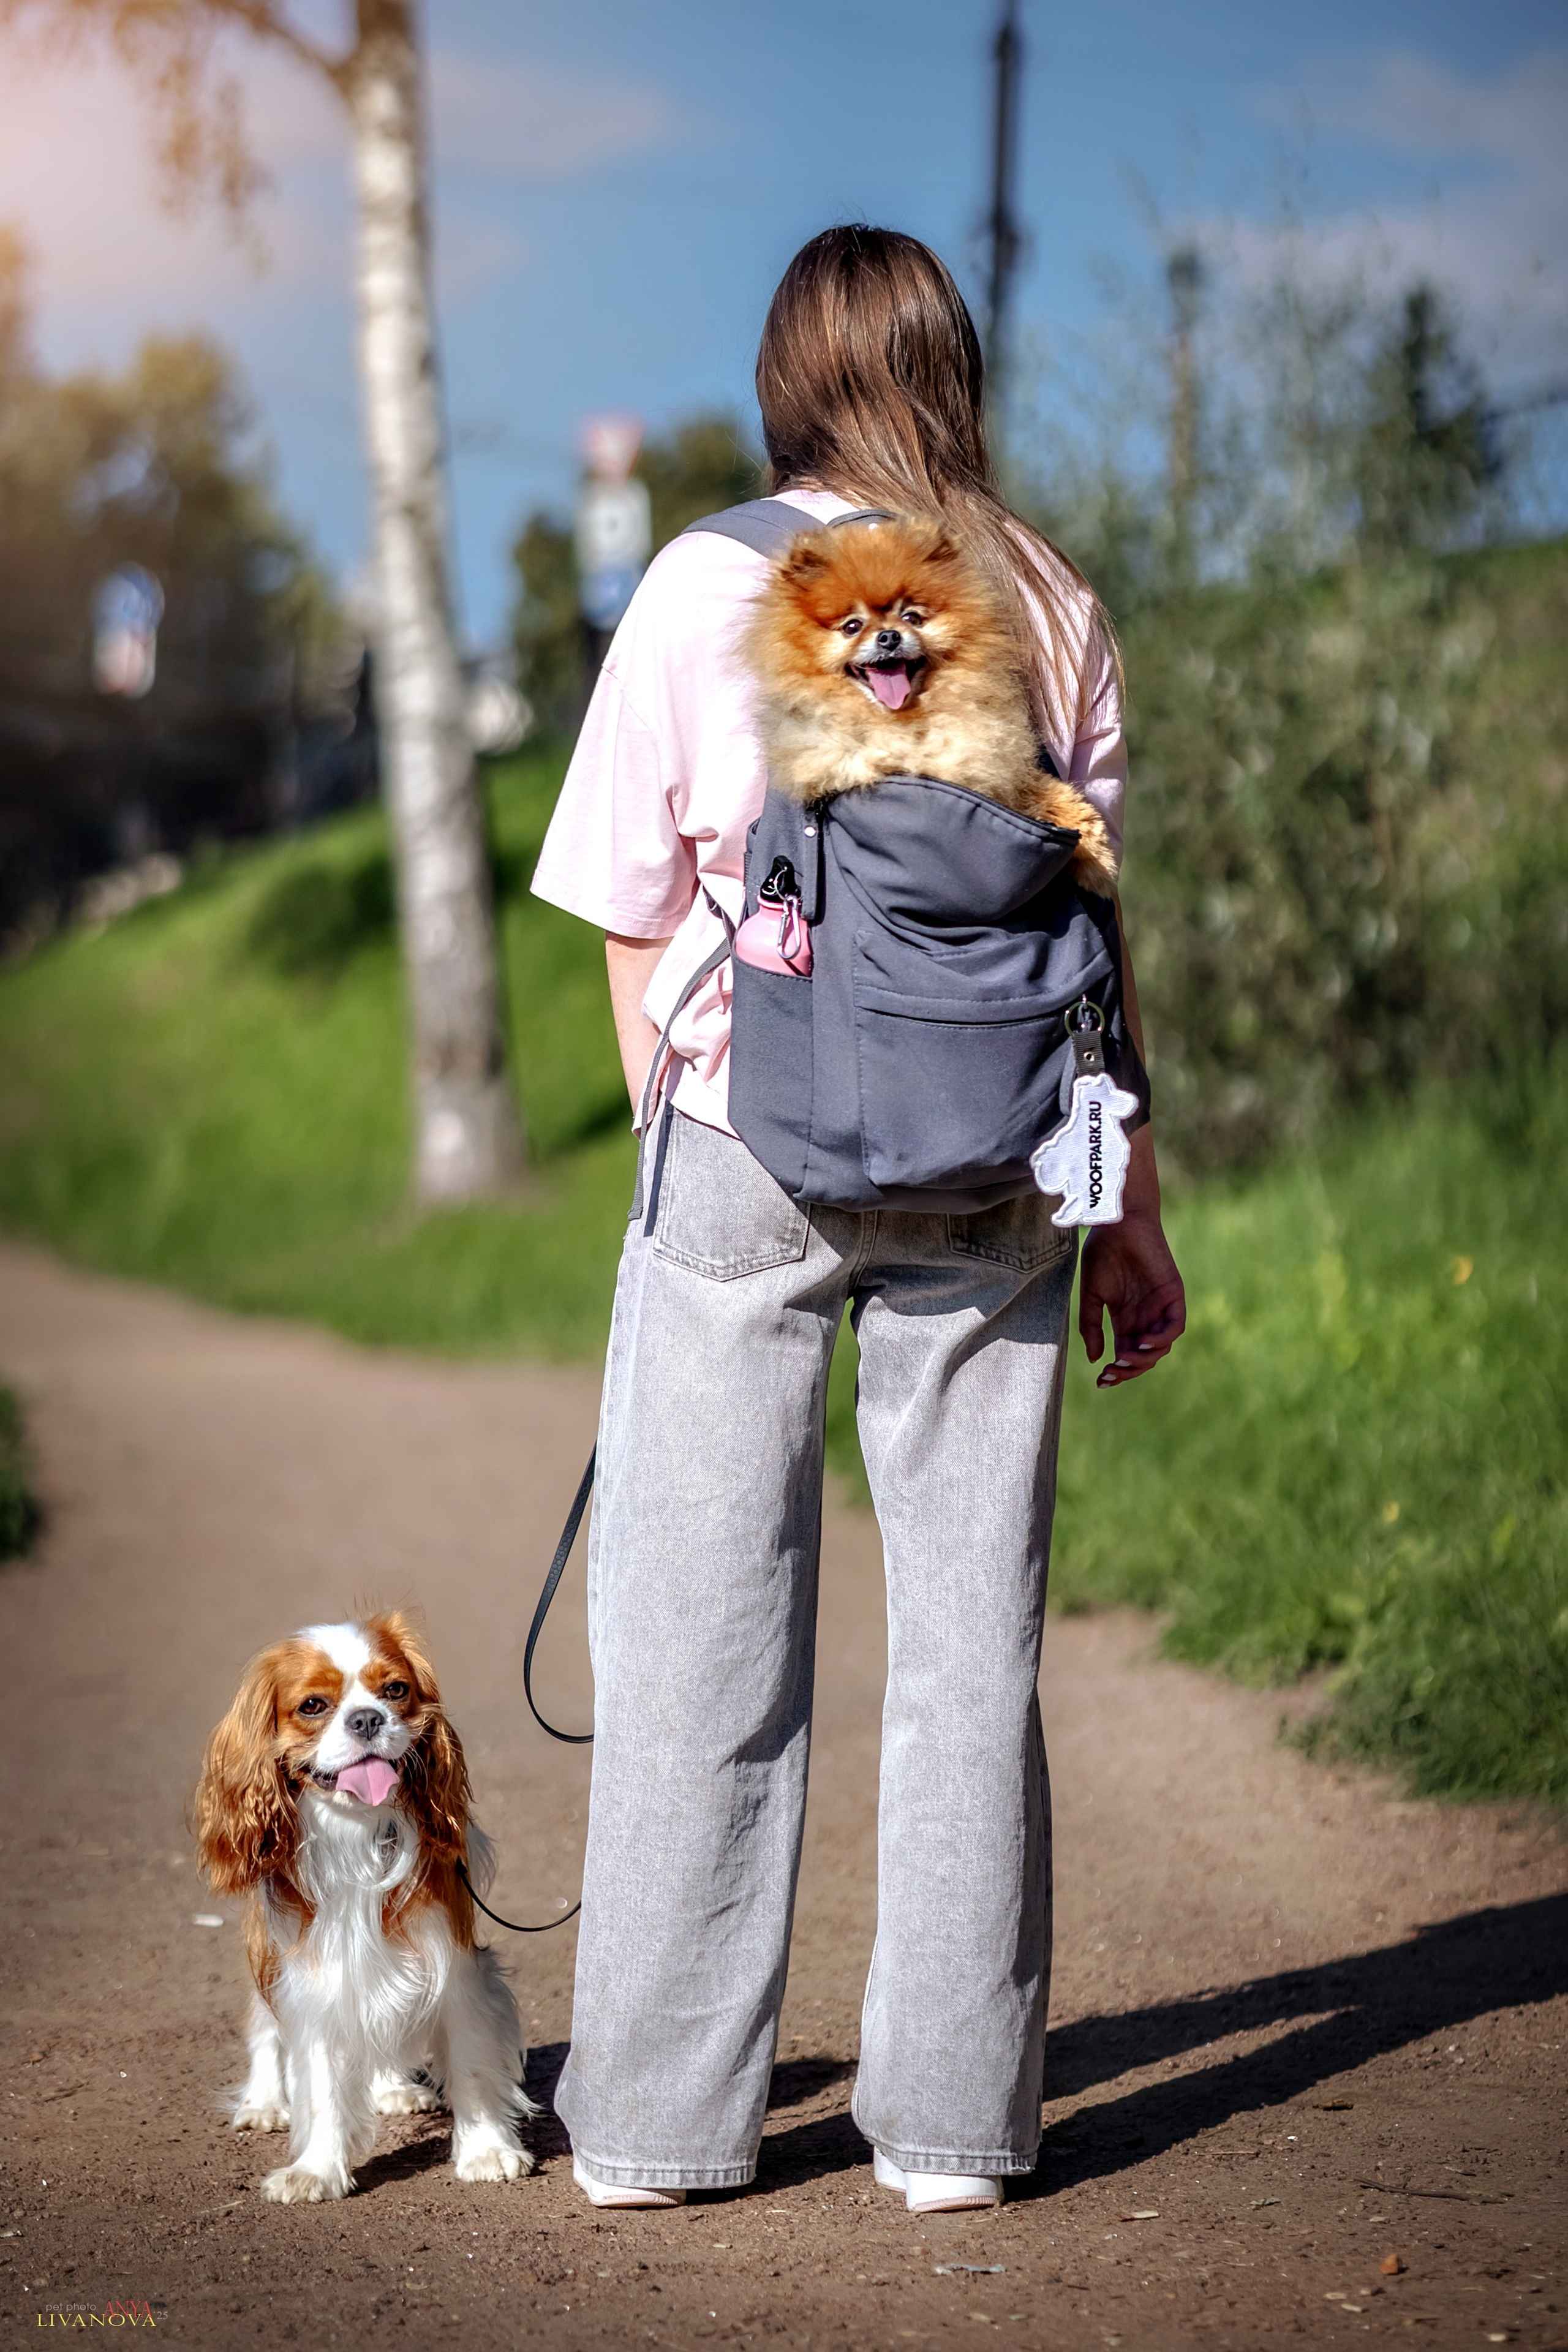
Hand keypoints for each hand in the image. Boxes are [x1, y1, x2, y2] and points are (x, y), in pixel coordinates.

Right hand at [1078, 1210, 1184, 1388]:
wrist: (1117, 1223)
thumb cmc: (1102, 1253)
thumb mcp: (1091, 1295)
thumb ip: (1092, 1326)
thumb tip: (1095, 1359)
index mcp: (1125, 1319)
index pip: (1126, 1354)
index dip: (1116, 1372)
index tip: (1101, 1381)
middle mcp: (1145, 1317)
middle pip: (1144, 1356)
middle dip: (1129, 1370)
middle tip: (1112, 1373)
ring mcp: (1160, 1307)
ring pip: (1160, 1347)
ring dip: (1144, 1359)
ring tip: (1124, 1359)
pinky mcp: (1174, 1295)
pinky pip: (1174, 1327)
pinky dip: (1161, 1339)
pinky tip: (1142, 1342)